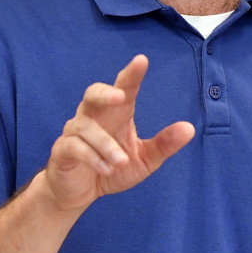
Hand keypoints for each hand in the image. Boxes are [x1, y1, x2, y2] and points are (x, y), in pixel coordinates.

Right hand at [43, 55, 195, 213]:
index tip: (142, 60)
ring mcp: (75, 132)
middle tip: (121, 98)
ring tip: (120, 161)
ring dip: (105, 144)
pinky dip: (92, 157)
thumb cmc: (113, 168)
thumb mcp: (144, 160)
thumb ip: (164, 144)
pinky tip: (106, 169)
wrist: (80, 192)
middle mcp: (94, 116)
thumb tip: (189, 128)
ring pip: (86, 127)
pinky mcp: (62, 150)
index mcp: (116, 113)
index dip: (131, 74)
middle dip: (106, 93)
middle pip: (93, 93)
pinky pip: (74, 146)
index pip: (124, 88)